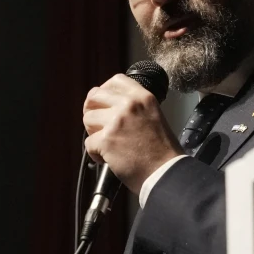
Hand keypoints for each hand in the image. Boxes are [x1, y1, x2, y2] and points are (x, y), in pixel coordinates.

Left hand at [83, 74, 182, 194]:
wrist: (165, 172)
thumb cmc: (162, 151)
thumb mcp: (153, 116)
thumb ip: (134, 107)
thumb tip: (109, 107)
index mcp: (143, 97)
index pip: (115, 81)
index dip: (104, 91)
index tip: (103, 103)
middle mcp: (129, 104)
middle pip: (94, 97)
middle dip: (92, 111)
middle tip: (98, 125)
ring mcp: (116, 121)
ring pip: (87, 119)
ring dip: (93, 133)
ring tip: (106, 144)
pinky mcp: (107, 140)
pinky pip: (88, 142)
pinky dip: (95, 153)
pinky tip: (108, 158)